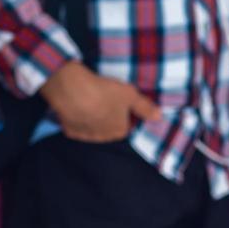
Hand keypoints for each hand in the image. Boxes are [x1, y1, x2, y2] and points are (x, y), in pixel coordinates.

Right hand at [38, 61, 160, 142]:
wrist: (71, 90)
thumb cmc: (104, 91)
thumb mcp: (129, 94)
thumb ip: (144, 107)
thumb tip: (159, 116)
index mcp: (119, 131)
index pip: (125, 125)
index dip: (123, 112)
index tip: (118, 100)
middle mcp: (103, 138)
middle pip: (108, 128)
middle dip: (107, 117)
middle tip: (102, 99)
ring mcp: (85, 136)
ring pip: (92, 128)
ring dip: (91, 119)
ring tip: (88, 101)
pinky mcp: (69, 131)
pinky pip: (76, 126)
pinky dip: (76, 118)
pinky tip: (76, 106)